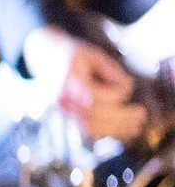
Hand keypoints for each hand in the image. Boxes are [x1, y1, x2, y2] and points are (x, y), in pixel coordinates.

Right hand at [24, 26, 145, 143]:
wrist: (46, 60)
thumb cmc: (75, 56)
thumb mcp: (93, 54)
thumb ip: (109, 70)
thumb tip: (125, 87)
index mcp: (66, 79)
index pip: (90, 94)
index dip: (111, 95)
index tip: (127, 88)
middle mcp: (62, 98)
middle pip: (91, 115)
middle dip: (120, 117)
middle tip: (140, 113)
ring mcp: (64, 110)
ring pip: (89, 127)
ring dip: (116, 129)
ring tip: (136, 125)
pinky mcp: (69, 117)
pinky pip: (88, 131)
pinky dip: (107, 133)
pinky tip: (124, 131)